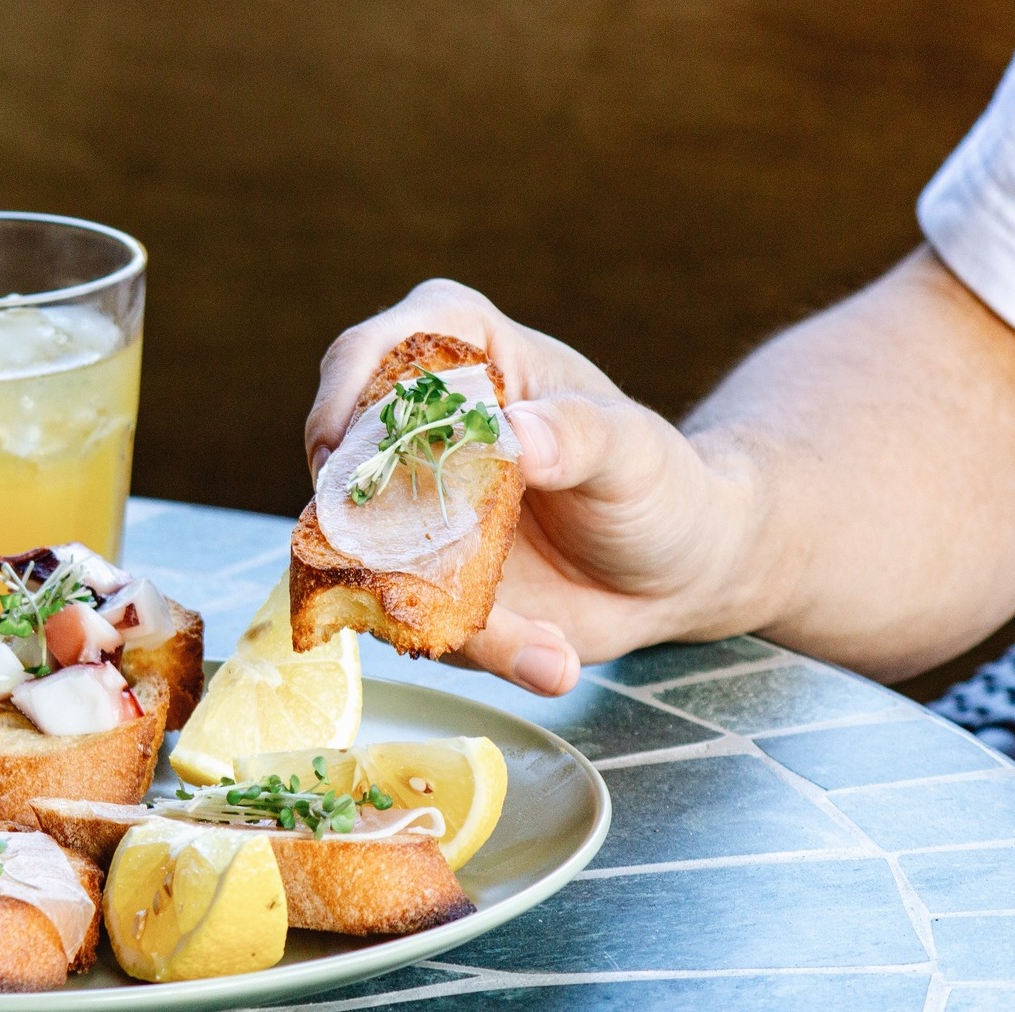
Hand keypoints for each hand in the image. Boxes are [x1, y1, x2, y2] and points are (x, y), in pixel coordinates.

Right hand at [307, 280, 755, 694]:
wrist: (675, 572)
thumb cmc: (656, 482)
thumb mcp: (632, 449)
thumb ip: (579, 434)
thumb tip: (520, 434)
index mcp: (466, 361)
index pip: (379, 346)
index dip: (346, 384)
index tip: (346, 441)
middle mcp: (418, 436)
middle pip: (340, 456)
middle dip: (357, 513)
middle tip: (419, 565)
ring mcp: (411, 516)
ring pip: (366, 557)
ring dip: (433, 607)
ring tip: (545, 645)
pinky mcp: (422, 587)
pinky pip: (417, 621)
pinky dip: (482, 647)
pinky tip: (553, 662)